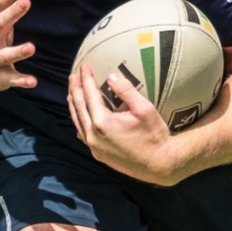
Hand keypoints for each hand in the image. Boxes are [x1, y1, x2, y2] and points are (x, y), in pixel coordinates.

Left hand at [67, 64, 186, 185]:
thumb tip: (111, 77)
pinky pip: (83, 134)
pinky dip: (79, 121)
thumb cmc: (154, 136)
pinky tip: (80, 116)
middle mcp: (93, 135)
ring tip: (72, 92)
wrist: (159, 165)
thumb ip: (126, 91)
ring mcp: (94, 147)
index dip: (86, 78)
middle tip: (73, 75)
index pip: (89, 94)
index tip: (84, 66)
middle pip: (79, 107)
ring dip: (74, 105)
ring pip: (78, 121)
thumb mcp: (144, 109)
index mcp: (102, 122)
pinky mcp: (98, 154)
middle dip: (75, 89)